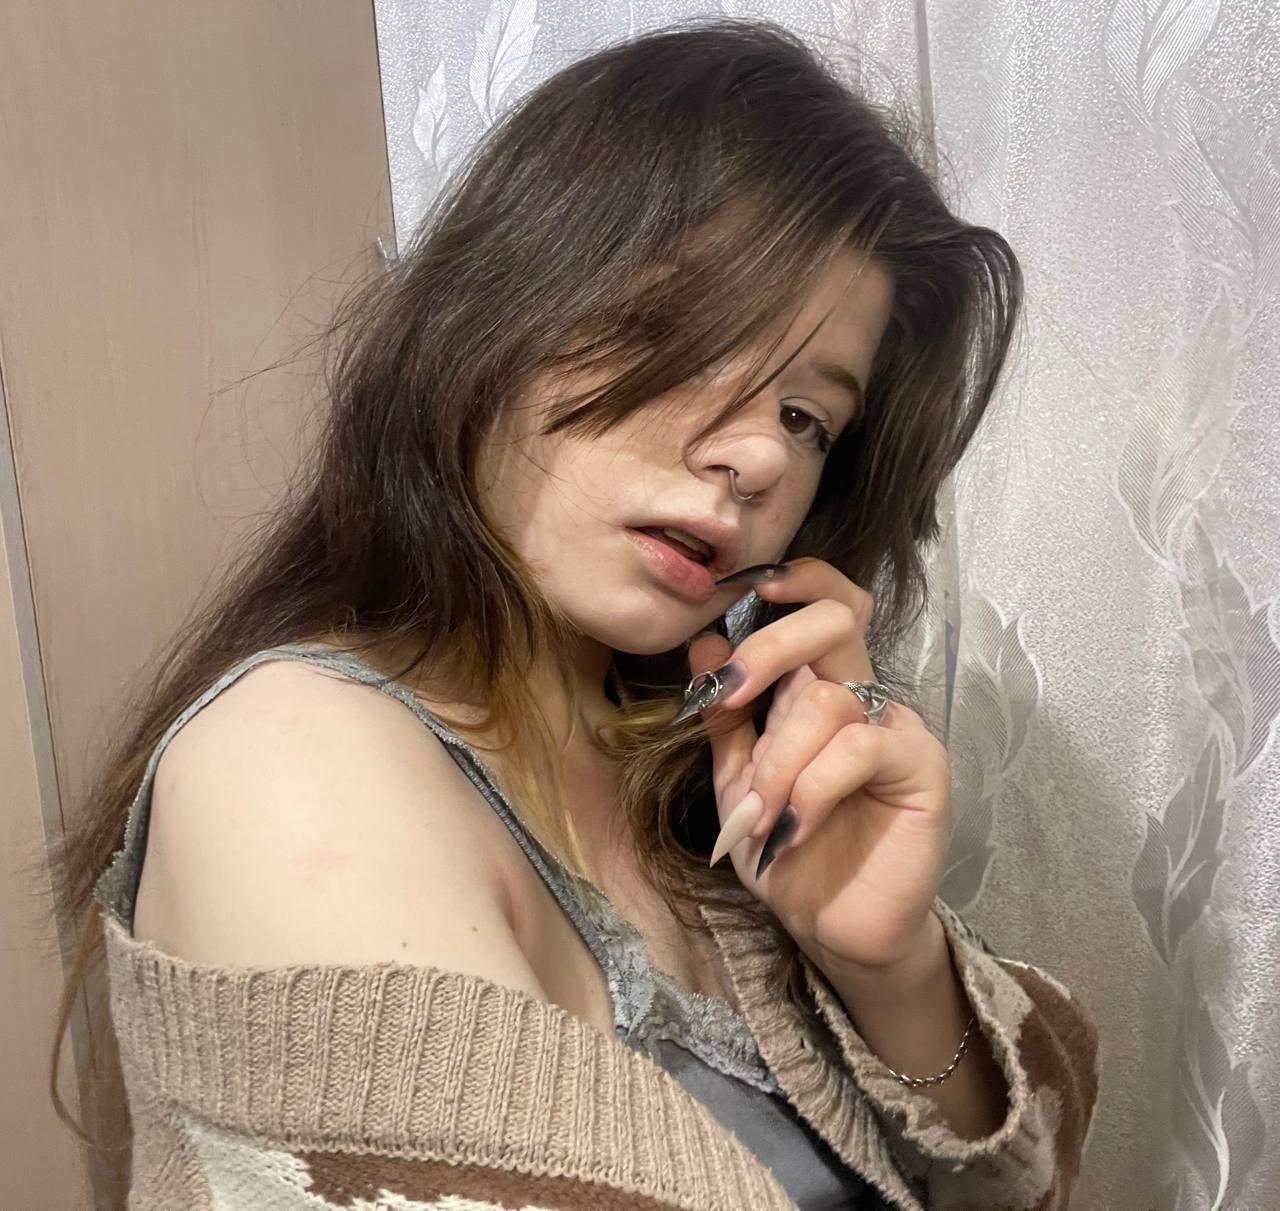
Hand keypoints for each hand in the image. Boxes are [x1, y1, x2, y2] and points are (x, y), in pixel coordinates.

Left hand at [688, 557, 950, 973]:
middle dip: (766, 649)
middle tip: (726, 694)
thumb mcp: (737, 781)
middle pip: (833, 622)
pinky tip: (791, 830)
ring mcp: (897, 730)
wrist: (832, 928)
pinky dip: (810, 789)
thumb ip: (725, 716)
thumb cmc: (786, 850)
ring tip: (761, 818)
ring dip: (776, 760)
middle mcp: (864, 697)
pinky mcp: (922, 769)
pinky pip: (857, 749)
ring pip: (827, 699)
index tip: (745, 588)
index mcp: (821, 687)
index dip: (798, 580)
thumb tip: (701, 642)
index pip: (828, 604)